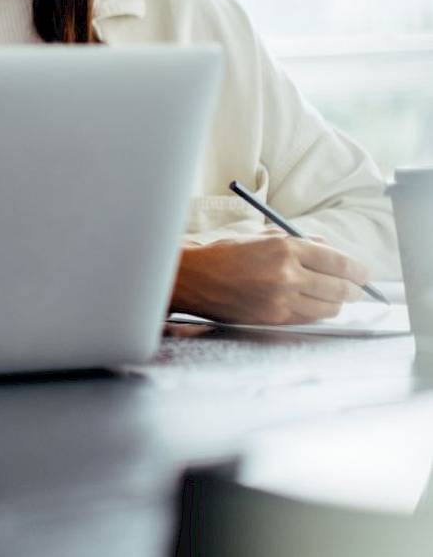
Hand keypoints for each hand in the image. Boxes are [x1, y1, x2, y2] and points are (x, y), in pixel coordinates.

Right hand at [170, 232, 370, 323]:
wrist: (192, 279)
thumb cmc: (224, 255)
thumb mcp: (260, 237)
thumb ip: (297, 241)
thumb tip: (327, 248)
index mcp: (284, 247)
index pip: (337, 261)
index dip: (357, 269)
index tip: (363, 273)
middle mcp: (286, 274)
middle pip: (339, 287)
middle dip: (354, 289)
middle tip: (357, 289)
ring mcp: (280, 299)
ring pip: (328, 308)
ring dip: (336, 303)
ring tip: (334, 298)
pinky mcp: (272, 318)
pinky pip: (308, 318)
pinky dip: (316, 313)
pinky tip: (312, 305)